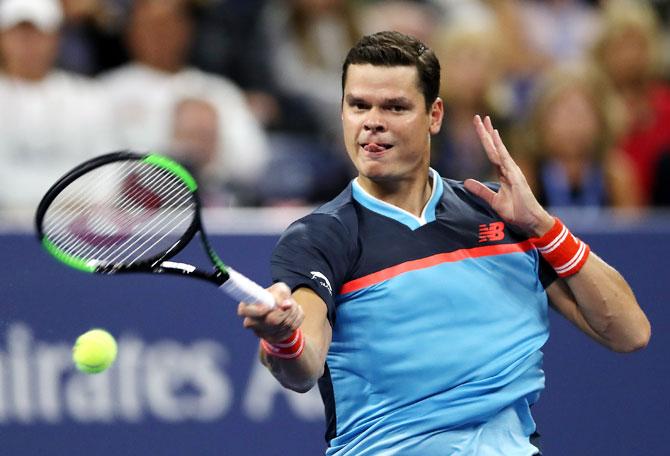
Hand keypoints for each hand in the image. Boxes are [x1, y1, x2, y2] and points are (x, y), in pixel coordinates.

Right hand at [237, 282, 304, 342]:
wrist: (281, 310)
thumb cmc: (276, 297)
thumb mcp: (277, 289)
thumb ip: (280, 293)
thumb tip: (285, 305)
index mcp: (246, 308)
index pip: (245, 311)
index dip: (259, 310)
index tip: (269, 306)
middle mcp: (251, 322)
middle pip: (272, 320)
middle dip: (286, 309)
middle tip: (289, 303)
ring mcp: (262, 334)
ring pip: (285, 324)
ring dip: (293, 312)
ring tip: (292, 306)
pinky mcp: (274, 339)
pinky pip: (292, 329)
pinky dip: (297, 319)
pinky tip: (293, 314)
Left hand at [464, 115, 553, 236]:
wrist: (531, 221)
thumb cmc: (516, 212)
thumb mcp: (494, 201)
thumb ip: (480, 190)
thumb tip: (466, 182)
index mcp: (503, 173)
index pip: (491, 153)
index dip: (485, 140)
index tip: (479, 127)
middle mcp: (508, 168)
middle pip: (494, 147)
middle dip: (486, 132)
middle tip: (478, 117)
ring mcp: (513, 170)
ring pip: (498, 150)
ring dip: (490, 135)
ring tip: (484, 121)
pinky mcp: (516, 176)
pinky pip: (505, 159)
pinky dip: (499, 147)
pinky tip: (494, 136)